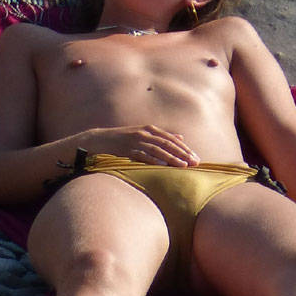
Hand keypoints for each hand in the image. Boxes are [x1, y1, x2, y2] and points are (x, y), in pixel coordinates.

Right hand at [86, 125, 200, 166]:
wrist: (99, 140)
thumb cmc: (123, 140)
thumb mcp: (144, 135)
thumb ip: (162, 137)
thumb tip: (181, 137)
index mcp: (150, 129)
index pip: (172, 139)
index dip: (185, 148)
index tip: (196, 158)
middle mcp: (144, 134)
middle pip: (168, 144)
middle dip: (182, 154)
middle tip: (195, 163)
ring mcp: (135, 141)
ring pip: (157, 150)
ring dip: (172, 158)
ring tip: (183, 166)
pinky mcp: (127, 150)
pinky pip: (142, 156)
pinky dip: (152, 160)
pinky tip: (162, 166)